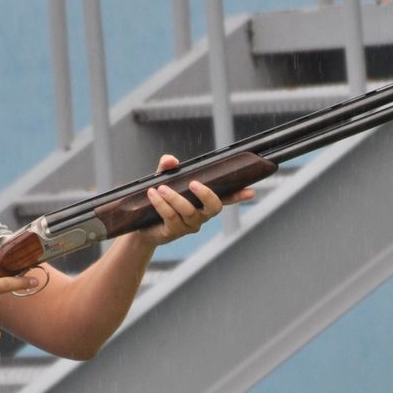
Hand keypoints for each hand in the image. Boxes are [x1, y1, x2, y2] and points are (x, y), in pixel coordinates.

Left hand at [136, 154, 254, 245]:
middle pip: (214, 207)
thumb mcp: (163, 181)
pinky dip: (161, 204)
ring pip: (189, 211)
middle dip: (206, 195)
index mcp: (204, 202)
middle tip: (193, 183)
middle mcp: (201, 215)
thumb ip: (168, 169)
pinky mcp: (174, 232)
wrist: (141, 226)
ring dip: (175, 198)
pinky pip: (171, 217)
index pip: (226, 198)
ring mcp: (189, 225)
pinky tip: (152, 195)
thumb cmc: (158, 201)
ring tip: (160, 188)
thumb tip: (171, 160)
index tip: (251, 191)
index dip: (238, 195)